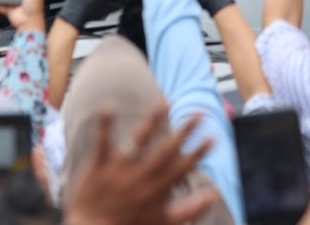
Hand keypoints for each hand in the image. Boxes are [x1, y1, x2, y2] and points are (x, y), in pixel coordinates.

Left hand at [66, 106, 215, 224]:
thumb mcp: (165, 223)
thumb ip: (190, 209)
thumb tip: (214, 195)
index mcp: (158, 189)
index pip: (182, 167)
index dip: (199, 152)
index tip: (213, 136)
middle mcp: (142, 176)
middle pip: (166, 149)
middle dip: (184, 131)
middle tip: (198, 113)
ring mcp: (120, 169)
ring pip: (139, 139)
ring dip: (153, 120)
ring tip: (164, 101)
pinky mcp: (99, 165)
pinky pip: (102, 141)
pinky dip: (105, 124)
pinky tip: (109, 105)